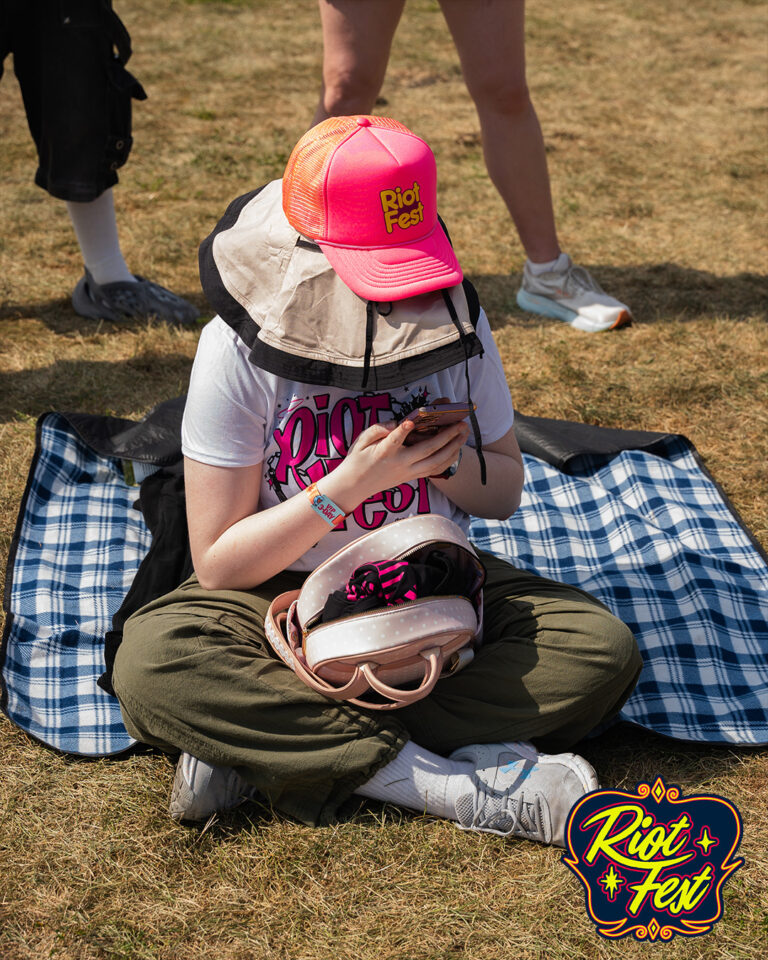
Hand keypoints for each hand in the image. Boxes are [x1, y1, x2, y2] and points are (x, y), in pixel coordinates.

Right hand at [323, 418, 469, 510]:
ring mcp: (408, 472)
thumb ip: (377, 430)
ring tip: (464, 434)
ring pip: (436, 462)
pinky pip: (434, 470)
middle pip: (427, 451)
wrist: (355, 486)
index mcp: (384, 453)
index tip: (409, 422)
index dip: (402, 431)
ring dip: (453, 447)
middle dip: (446, 436)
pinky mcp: (412, 477)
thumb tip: (394, 423)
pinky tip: (457, 449)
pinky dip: (448, 460)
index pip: (393, 441)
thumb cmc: (357, 460)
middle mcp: (399, 463)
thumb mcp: (361, 441)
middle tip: (460, 423)